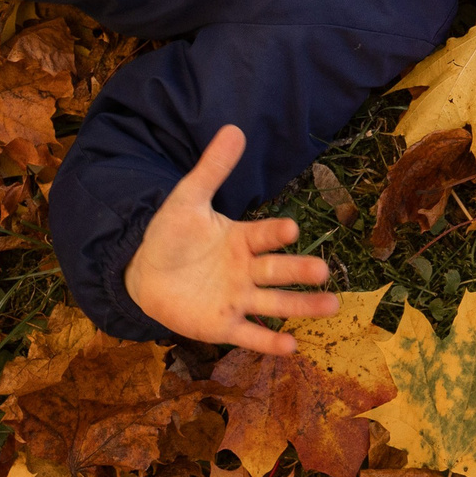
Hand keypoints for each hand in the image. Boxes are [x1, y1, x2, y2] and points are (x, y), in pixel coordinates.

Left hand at [122, 125, 338, 351]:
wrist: (144, 272)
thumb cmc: (171, 234)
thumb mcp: (188, 199)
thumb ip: (212, 169)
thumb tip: (234, 128)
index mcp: (242, 239)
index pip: (263, 235)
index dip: (275, 232)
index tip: (292, 228)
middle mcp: (246, 270)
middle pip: (277, 270)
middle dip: (299, 271)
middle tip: (322, 272)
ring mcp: (237, 299)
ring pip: (274, 303)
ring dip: (301, 306)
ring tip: (331, 306)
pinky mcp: (222, 325)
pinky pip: (249, 334)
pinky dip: (269, 343)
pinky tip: (291, 348)